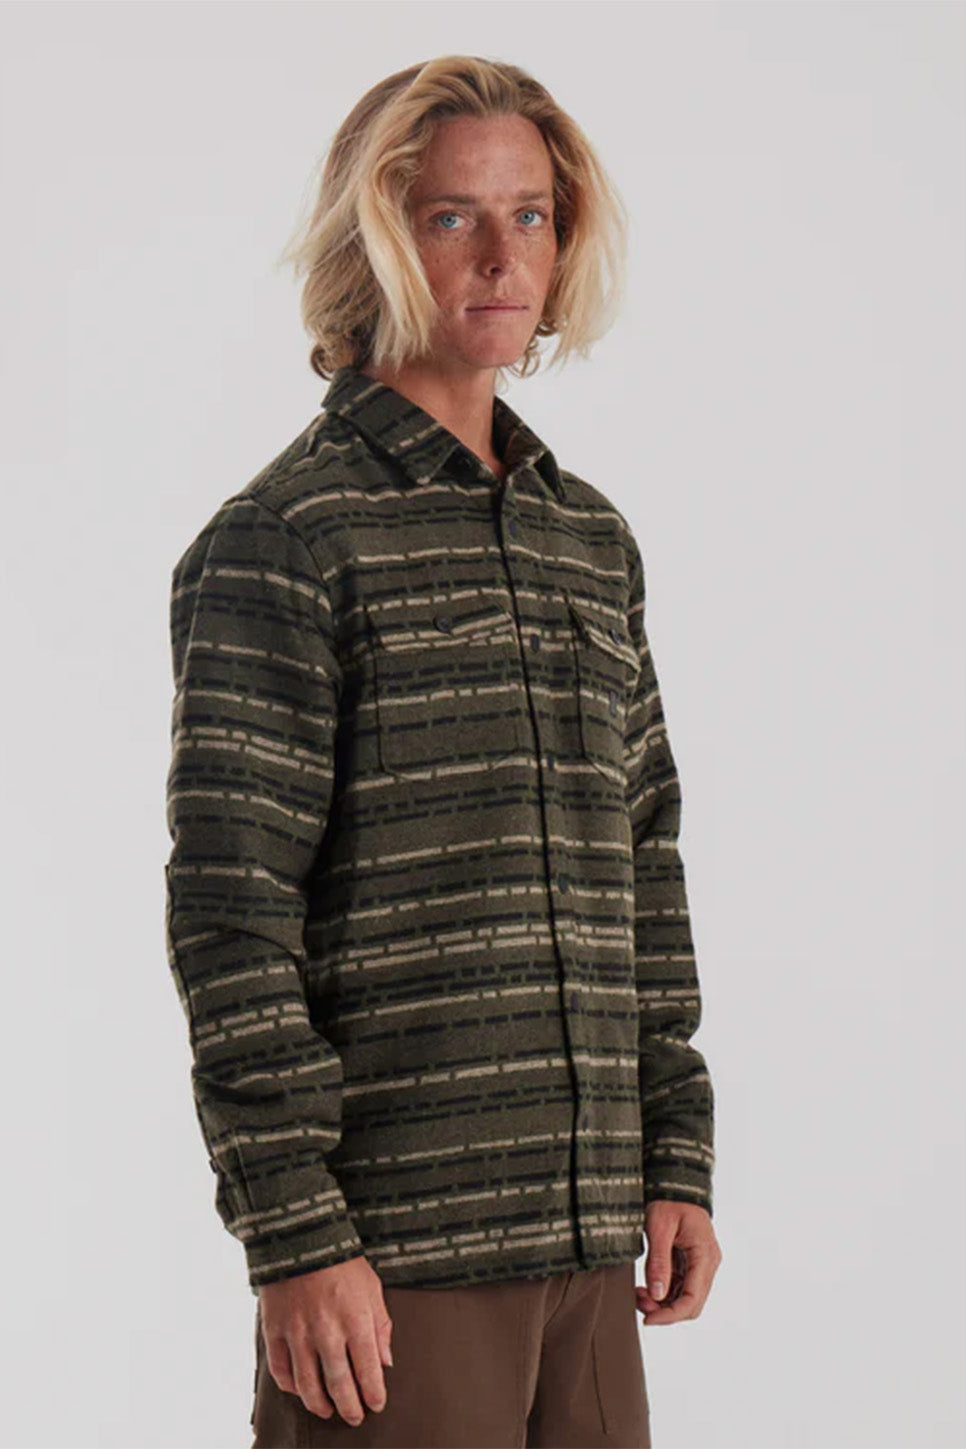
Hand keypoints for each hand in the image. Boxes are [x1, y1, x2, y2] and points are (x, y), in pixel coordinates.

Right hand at [258, 1255, 392, 1423]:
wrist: (302, 1236)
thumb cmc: (343, 1263)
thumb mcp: (372, 1287)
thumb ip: (381, 1325)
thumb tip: (386, 1361)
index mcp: (356, 1319)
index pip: (369, 1369)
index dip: (374, 1393)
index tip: (377, 1405)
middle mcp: (327, 1331)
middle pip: (339, 1384)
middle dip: (349, 1407)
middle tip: (354, 1417)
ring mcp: (297, 1332)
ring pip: (307, 1385)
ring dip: (319, 1404)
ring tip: (327, 1410)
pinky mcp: (274, 1329)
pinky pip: (280, 1370)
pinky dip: (290, 1386)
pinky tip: (299, 1390)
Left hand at [637, 1200, 721, 1324]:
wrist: (676, 1184)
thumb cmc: (669, 1200)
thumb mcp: (659, 1227)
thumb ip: (659, 1261)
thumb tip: (657, 1294)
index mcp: (704, 1255)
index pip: (692, 1299)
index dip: (670, 1315)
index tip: (647, 1319)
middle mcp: (708, 1264)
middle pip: (691, 1304)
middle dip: (664, 1311)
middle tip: (639, 1302)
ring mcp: (701, 1264)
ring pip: (685, 1298)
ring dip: (662, 1303)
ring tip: (638, 1294)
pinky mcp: (691, 1263)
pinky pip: (680, 1287)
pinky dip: (663, 1292)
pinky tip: (646, 1287)